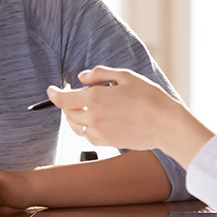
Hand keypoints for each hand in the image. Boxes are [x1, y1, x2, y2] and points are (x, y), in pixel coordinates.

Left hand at [47, 66, 214, 167]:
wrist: (166, 124)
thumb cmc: (149, 97)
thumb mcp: (125, 76)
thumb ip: (100, 74)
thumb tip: (81, 78)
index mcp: (95, 98)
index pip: (62, 99)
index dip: (52, 94)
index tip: (50, 90)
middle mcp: (93, 117)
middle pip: (67, 113)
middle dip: (66, 104)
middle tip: (74, 95)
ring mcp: (100, 132)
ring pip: (76, 127)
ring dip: (75, 117)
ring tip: (84, 108)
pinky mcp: (107, 142)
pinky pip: (88, 136)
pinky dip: (86, 128)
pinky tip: (97, 120)